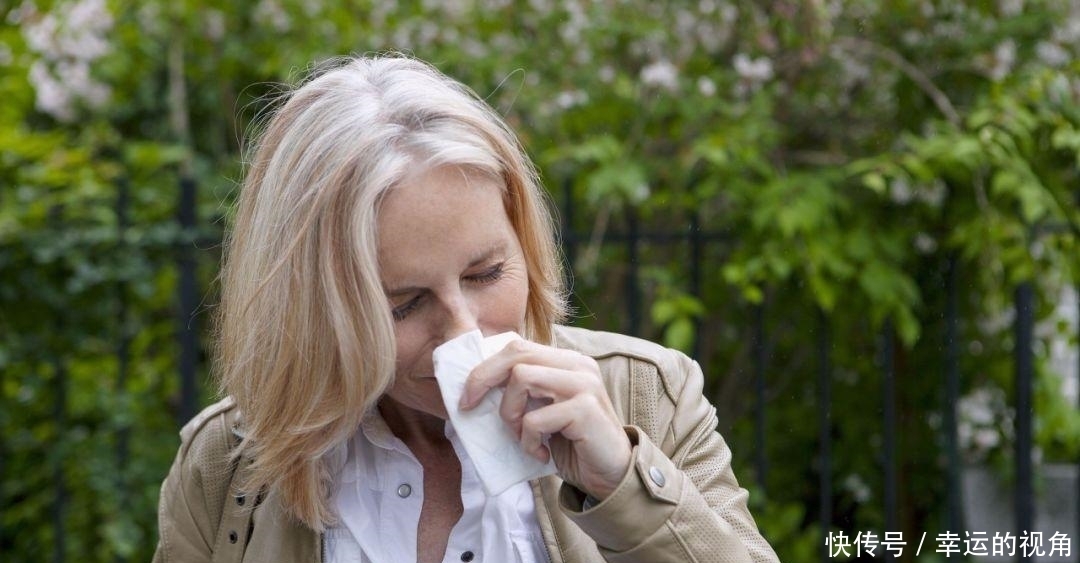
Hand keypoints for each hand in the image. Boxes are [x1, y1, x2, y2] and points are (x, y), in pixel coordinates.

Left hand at [459, 339, 631, 499]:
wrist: (611, 475)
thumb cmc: (572, 444)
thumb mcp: (543, 410)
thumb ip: (523, 391)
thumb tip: (474, 385)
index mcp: (567, 360)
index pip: (517, 347)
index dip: (485, 368)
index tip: (468, 395)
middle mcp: (578, 365)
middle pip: (516, 355)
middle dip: (483, 380)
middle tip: (469, 406)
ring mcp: (584, 384)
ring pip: (521, 379)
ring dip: (510, 415)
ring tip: (524, 438)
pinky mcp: (585, 408)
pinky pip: (534, 419)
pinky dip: (529, 442)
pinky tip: (542, 454)